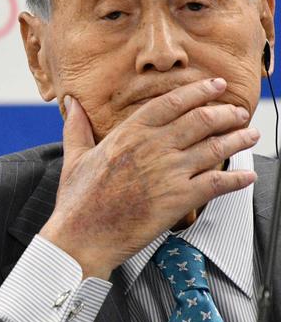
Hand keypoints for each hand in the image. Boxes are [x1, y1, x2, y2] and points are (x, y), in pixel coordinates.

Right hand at [40, 78, 258, 278]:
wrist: (83, 235)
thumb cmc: (77, 200)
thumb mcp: (75, 157)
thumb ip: (77, 127)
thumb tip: (71, 103)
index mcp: (129, 133)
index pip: (172, 102)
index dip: (199, 91)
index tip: (215, 86)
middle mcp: (154, 147)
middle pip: (201, 120)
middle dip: (225, 113)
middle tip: (237, 112)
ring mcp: (169, 172)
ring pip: (215, 147)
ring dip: (238, 139)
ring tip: (250, 135)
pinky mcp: (180, 198)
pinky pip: (219, 183)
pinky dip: (238, 178)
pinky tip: (247, 176)